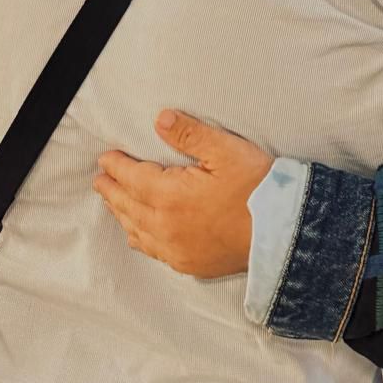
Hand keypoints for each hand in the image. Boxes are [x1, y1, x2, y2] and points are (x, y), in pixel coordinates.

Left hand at [94, 110, 273, 278]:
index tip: (106, 158)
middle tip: (100, 179)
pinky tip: (138, 234)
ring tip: (113, 202)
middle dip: (111, 190)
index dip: (117, 166)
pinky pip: (152, 250)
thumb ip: (190, 134)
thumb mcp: (225, 150)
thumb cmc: (257, 187)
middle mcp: (165, 226)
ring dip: (122, 213)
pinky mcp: (188, 263)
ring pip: (136, 230)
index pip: (132, 178)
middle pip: (127, 205)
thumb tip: (160, 119)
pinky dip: (139, 237)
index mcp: (169, 196)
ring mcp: (175, 249)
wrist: (282, 231)